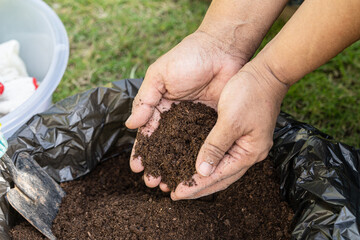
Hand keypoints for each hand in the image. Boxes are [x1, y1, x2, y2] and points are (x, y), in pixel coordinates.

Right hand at [126, 30, 246, 190]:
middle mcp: (175, 116)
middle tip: (152, 183)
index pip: (147, 133)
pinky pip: (202, 145)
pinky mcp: (211, 123)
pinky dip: (195, 160)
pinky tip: (192, 173)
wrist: (222, 50)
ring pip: (181, 150)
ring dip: (174, 167)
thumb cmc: (188, 58)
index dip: (141, 151)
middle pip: (163, 146)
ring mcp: (193, 121)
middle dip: (156, 165)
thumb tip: (130, 125)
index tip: (137, 168)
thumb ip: (145, 100)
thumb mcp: (159, 76)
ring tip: (169, 185)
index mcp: (159, 105)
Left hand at [171, 62, 287, 199]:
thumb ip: (215, 146)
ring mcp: (245, 144)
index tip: (177, 193)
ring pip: (220, 167)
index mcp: (249, 152)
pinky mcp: (240, 135)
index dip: (196, 186)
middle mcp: (248, 153)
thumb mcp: (230, 121)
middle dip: (198, 187)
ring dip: (202, 177)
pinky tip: (195, 162)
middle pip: (221, 177)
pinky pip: (221, 154)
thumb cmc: (250, 93)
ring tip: (183, 182)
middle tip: (176, 193)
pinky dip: (207, 161)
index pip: (218, 176)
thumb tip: (202, 171)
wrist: (267, 73)